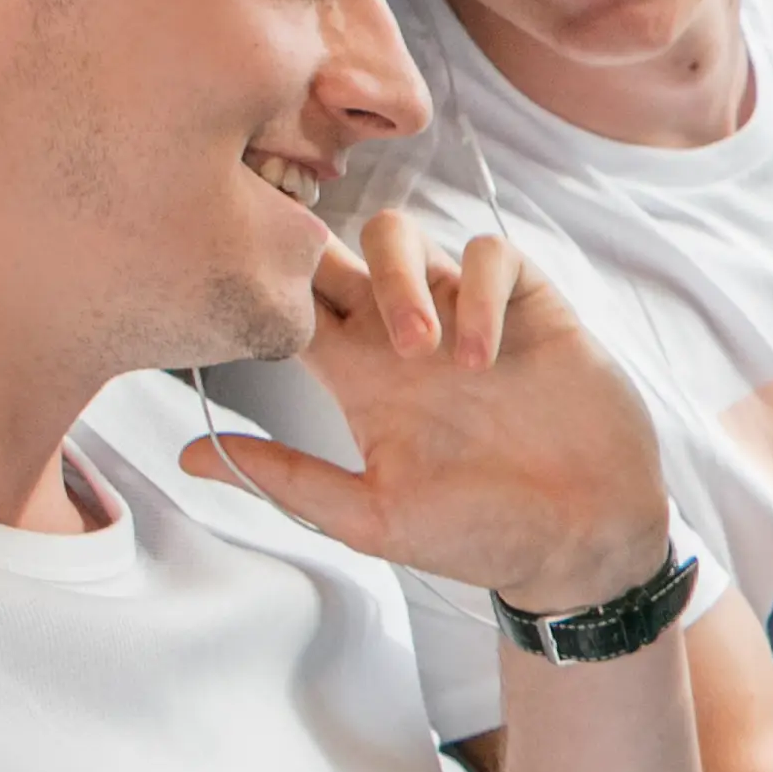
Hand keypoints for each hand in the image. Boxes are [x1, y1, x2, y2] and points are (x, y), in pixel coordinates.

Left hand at [187, 212, 679, 617]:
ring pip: (401, 233)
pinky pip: (489, 253)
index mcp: (358, 379)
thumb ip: (287, 478)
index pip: (292, 305)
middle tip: (342, 313)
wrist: (584, 538)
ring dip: (399, 276)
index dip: (268, 290)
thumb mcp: (371, 517)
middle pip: (335, 249)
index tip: (260, 308)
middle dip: (325, 260)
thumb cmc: (482, 536)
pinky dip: (478, 293)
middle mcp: (403, 335)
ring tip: (421, 349)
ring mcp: (464, 314)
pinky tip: (482, 358)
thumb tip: (189, 456)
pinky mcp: (528, 305)